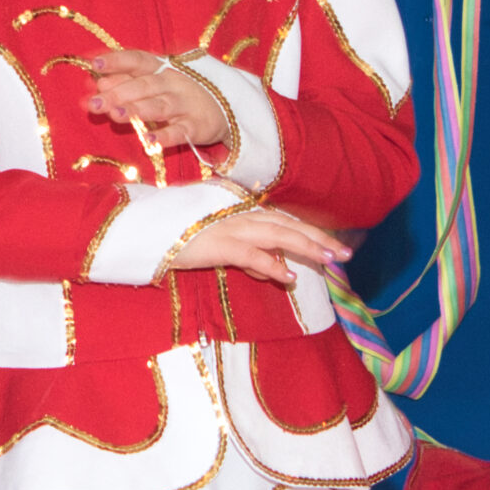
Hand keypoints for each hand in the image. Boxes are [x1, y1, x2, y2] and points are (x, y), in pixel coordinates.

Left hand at [83, 50, 227, 147]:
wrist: (226, 107)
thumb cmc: (179, 93)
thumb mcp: (155, 82)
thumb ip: (127, 81)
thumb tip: (98, 82)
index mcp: (161, 68)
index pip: (137, 60)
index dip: (117, 60)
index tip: (95, 64)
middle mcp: (173, 83)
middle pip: (144, 85)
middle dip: (118, 93)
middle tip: (94, 103)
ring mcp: (186, 105)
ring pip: (159, 106)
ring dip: (137, 110)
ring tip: (115, 115)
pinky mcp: (197, 127)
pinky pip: (180, 132)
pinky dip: (165, 137)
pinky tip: (148, 142)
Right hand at [169, 206, 351, 287]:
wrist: (143, 229)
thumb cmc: (178, 235)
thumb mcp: (220, 245)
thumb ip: (248, 255)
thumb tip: (271, 270)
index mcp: (240, 211)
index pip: (282, 220)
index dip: (309, 231)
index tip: (332, 244)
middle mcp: (239, 215)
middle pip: (288, 225)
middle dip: (319, 239)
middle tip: (345, 254)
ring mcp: (230, 227)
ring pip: (278, 235)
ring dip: (308, 248)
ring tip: (331, 260)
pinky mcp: (218, 244)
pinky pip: (252, 255)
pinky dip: (272, 266)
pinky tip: (289, 277)